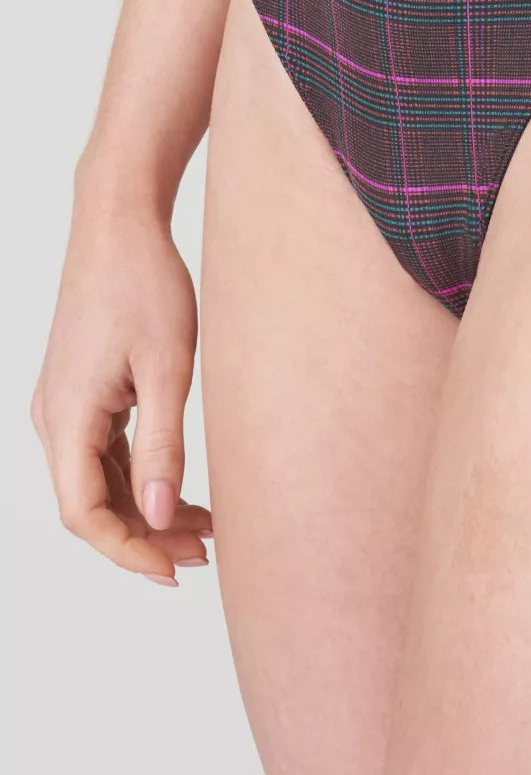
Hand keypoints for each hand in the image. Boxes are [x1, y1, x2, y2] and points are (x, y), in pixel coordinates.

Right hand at [31, 194, 210, 584]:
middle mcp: (56, 419)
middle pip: (94, 504)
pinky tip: (183, 489)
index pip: (86, 514)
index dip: (129, 551)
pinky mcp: (85, 391)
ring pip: (102, 480)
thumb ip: (163, 444)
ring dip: (148, 509)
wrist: (120, 227)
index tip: (176, 572)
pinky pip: (107, 452)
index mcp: (67, 418)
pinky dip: (143, 476)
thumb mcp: (168, 368)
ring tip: (207, 530)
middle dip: (146, 537)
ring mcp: (67, 405)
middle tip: (206, 555)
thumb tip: (157, 516)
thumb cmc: (145, 286)